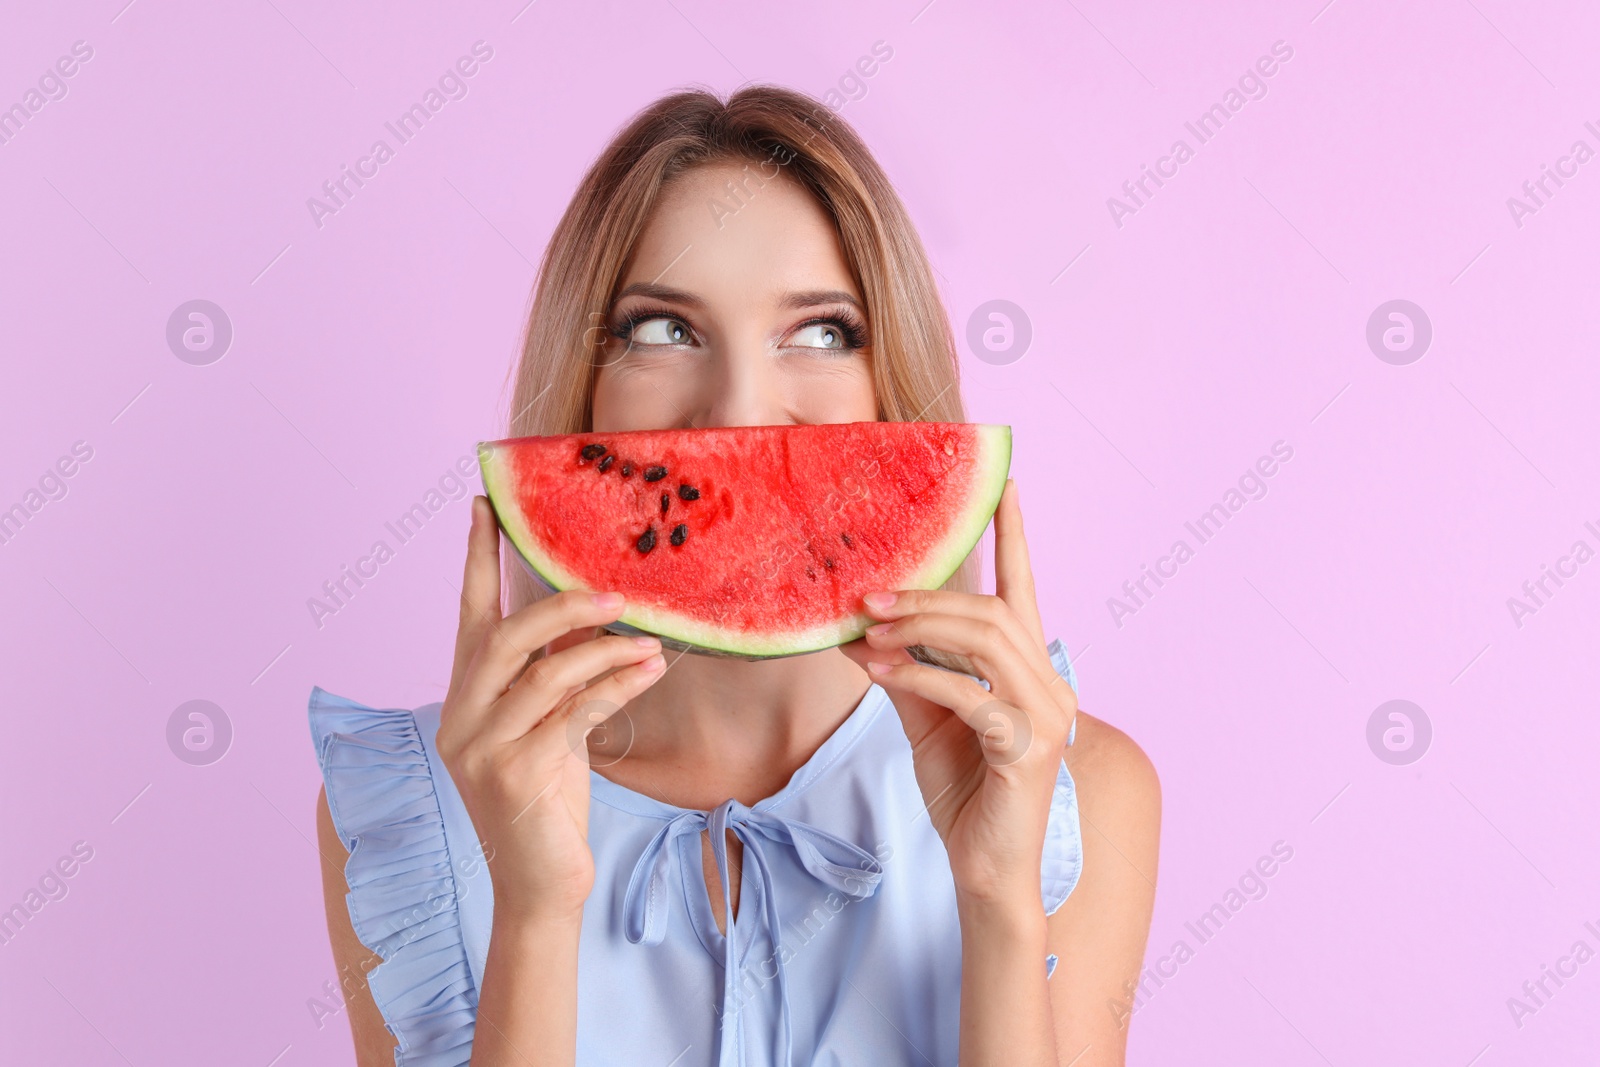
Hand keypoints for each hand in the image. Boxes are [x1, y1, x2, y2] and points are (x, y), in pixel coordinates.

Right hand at [435, 496, 667, 921]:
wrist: (539, 884)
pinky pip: (570, 715)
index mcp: (464, 695)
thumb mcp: (550, 725)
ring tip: (652, 642)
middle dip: (563, 606)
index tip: (484, 504)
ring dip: (605, 652)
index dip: (476, 557)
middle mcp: (461, 715)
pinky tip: (648, 673)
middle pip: (506, 636)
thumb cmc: (548, 798)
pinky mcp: (512, 775)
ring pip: (544, 675)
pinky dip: (614, 689)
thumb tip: (597, 612)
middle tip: (617, 594)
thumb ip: (558, 675)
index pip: (468, 613)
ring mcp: (479, 747)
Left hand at [839, 479, 1076, 907]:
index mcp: (1027, 669)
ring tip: (869, 626)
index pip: (1023, 589)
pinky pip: (970, 693)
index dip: (1015, 535)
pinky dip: (919, 676)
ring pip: (985, 640)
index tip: (1006, 483)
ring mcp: (1045, 714)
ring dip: (920, 627)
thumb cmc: (963, 791)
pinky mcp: (1027, 746)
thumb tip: (857, 627)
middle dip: (929, 593)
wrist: (984, 869)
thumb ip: (905, 671)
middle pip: (992, 610)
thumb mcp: (925, 720)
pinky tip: (878, 671)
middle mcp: (1046, 682)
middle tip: (869, 593)